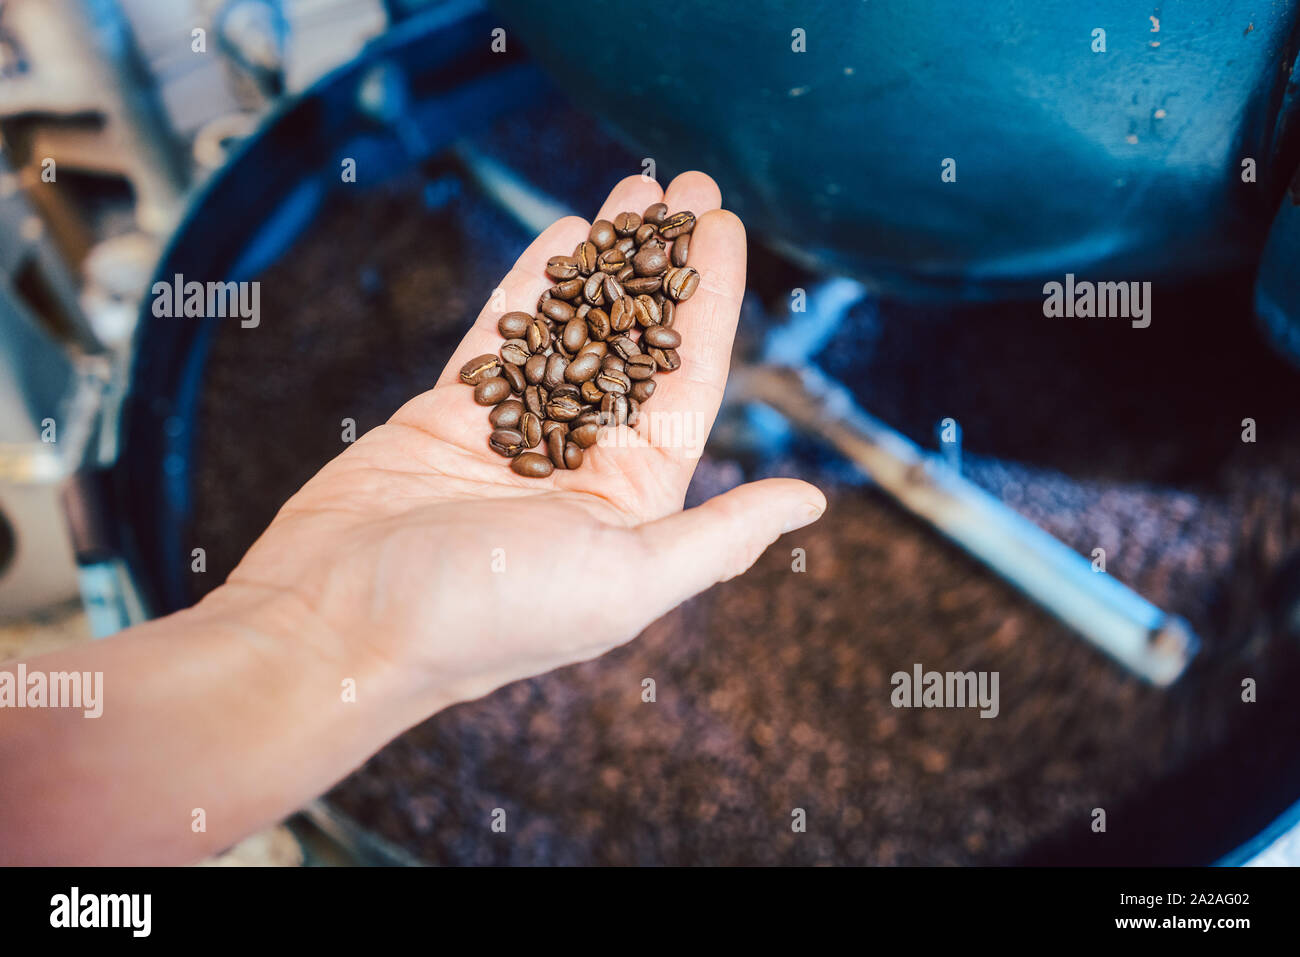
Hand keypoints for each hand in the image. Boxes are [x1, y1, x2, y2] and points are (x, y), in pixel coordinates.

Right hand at [216, 172, 825, 711]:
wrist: (337, 627)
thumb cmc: (489, 614)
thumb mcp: (628, 581)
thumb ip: (720, 536)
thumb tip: (812, 500)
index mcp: (634, 502)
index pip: (690, 382)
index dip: (711, 301)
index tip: (722, 224)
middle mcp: (582, 464)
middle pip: (636, 343)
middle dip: (663, 263)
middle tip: (685, 181)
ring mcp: (515, 434)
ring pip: (571, 327)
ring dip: (604, 259)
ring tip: (633, 188)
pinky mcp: (450, 417)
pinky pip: (502, 334)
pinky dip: (529, 283)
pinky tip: (564, 231)